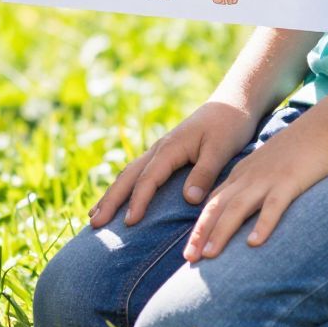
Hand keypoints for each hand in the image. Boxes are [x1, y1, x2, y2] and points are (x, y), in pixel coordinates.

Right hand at [89, 100, 258, 228]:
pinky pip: (137, 173)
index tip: (128, 223)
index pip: (147, 179)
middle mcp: (159, 149)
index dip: (137, 201)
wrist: (233, 103)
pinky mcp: (165, 155)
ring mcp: (159, 151)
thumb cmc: (229, 125)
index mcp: (169, 148)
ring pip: (128, 174)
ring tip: (95, 216)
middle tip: (93, 223)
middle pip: (127, 177)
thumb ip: (204, 173)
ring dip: (111, 195)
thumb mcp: (220, 149)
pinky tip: (119, 199)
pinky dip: (124, 187)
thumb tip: (187, 199)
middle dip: (110, 200)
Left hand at [184, 116, 327, 260]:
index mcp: (241, 175)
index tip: (189, 252)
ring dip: (221, 232)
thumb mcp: (268, 168)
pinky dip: (262, 224)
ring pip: (238, 208)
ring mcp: (268, 179)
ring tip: (210, 255)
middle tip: (189, 259)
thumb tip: (245, 216)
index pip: (213, 204)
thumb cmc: (299, 152)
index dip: (199, 228)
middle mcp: (249, 177)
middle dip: (200, 233)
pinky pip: (273, 205)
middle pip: (217, 207)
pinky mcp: (290, 181)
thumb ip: (254, 187)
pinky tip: (254, 243)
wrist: (324, 127)